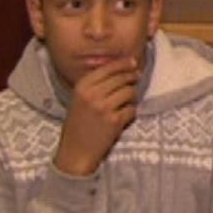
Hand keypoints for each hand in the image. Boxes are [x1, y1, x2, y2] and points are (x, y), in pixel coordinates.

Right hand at [54, 57, 140, 176]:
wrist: (76, 151)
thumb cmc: (78, 124)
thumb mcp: (79, 99)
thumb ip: (95, 84)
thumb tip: (120, 68)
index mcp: (82, 87)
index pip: (108, 68)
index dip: (123, 63)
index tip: (133, 62)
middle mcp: (92, 94)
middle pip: (122, 78)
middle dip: (132, 77)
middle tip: (137, 77)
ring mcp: (104, 108)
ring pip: (130, 92)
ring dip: (131, 97)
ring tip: (125, 102)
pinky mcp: (114, 121)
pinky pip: (132, 109)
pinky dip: (130, 113)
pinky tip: (123, 117)